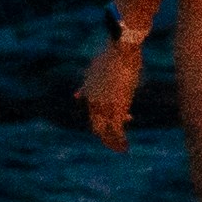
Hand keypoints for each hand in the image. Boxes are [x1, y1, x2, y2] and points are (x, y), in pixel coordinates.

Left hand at [80, 32, 148, 149]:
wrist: (121, 51)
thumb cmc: (111, 58)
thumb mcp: (93, 72)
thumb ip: (85, 87)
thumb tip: (76, 95)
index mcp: (89, 95)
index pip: (93, 116)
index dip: (104, 123)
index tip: (120, 121)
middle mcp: (95, 103)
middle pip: (97, 128)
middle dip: (107, 137)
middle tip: (117, 142)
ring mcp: (106, 105)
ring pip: (106, 133)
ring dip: (114, 143)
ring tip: (122, 149)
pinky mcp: (118, 106)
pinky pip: (117, 130)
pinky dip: (120, 141)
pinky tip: (125, 146)